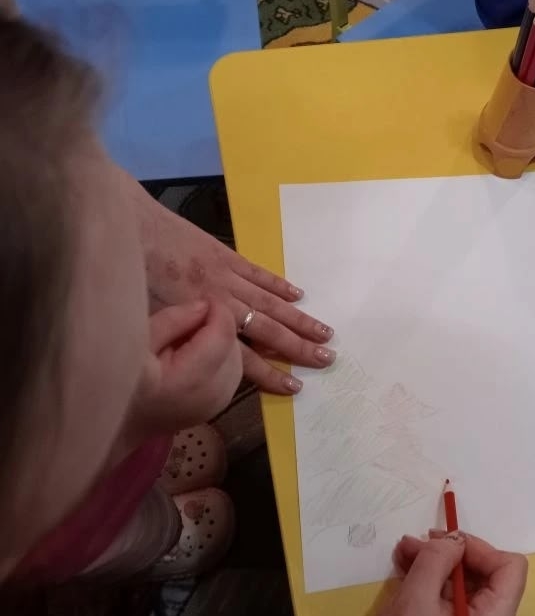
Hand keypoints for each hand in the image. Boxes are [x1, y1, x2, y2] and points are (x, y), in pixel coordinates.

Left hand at [115, 163, 335, 393]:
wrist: (127, 230)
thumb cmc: (127, 281)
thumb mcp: (146, 324)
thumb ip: (176, 342)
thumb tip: (191, 363)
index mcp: (201, 323)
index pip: (244, 356)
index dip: (270, 372)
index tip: (295, 385)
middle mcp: (221, 302)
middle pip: (268, 329)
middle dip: (299, 346)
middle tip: (327, 358)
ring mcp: (226, 277)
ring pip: (271, 303)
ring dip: (299, 319)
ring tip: (325, 332)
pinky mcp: (224, 256)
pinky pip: (258, 274)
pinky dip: (279, 285)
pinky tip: (298, 296)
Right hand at [130, 299, 242, 437]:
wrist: (115, 423)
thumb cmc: (117, 380)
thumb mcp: (137, 341)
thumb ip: (173, 322)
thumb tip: (205, 306)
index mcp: (191, 380)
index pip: (223, 334)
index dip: (217, 310)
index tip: (201, 296)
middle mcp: (213, 394)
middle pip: (233, 345)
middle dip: (217, 326)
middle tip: (188, 320)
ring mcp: (219, 403)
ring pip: (237, 357)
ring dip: (220, 341)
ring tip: (189, 338)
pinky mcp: (220, 406)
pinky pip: (232, 371)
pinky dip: (220, 357)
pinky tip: (195, 355)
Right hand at [380, 531, 526, 615]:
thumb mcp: (417, 600)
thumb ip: (436, 561)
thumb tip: (452, 540)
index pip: (509, 568)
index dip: (480, 549)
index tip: (447, 543)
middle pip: (483, 574)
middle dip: (449, 553)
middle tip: (417, 542)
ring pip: (462, 584)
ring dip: (434, 563)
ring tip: (404, 552)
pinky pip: (447, 599)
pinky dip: (428, 580)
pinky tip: (406, 570)